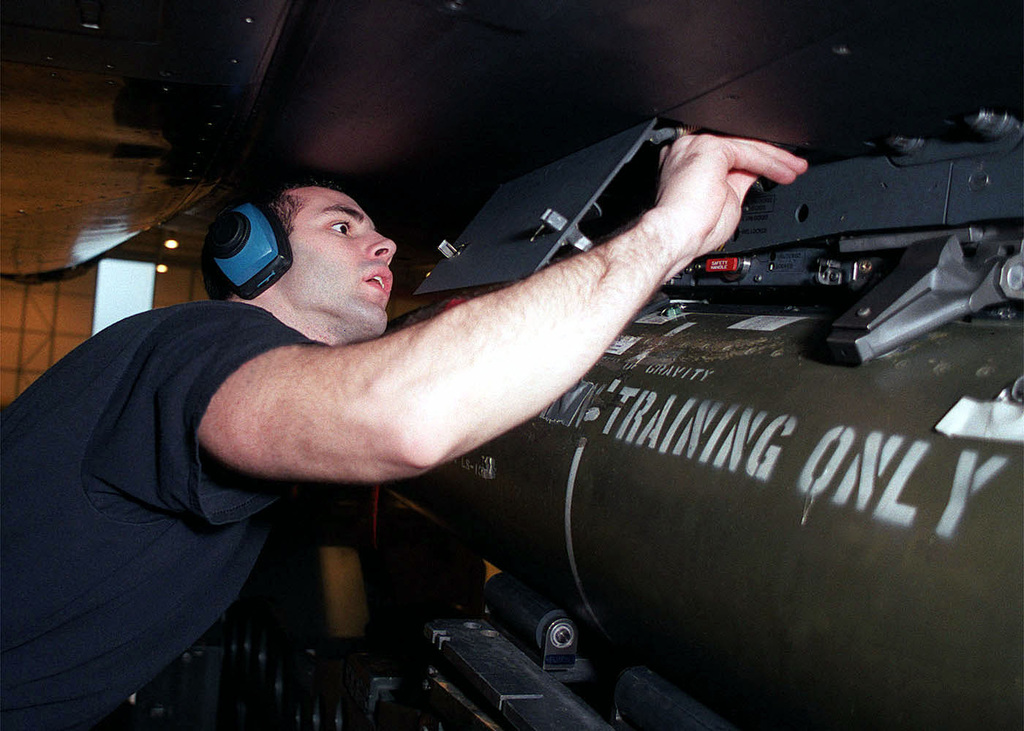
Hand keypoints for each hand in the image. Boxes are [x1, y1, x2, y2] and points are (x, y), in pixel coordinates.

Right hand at [646, 133, 807, 268]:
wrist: (676, 235)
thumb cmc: (691, 229)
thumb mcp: (725, 200)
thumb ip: (738, 182)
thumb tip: (753, 175)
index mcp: (688, 161)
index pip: (729, 153)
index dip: (756, 162)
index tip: (776, 172)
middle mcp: (689, 149)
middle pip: (738, 145)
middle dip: (770, 158)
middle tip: (794, 168)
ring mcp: (697, 146)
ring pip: (745, 146)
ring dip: (775, 159)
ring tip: (795, 170)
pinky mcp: (709, 148)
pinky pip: (747, 151)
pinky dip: (769, 163)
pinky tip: (783, 173)